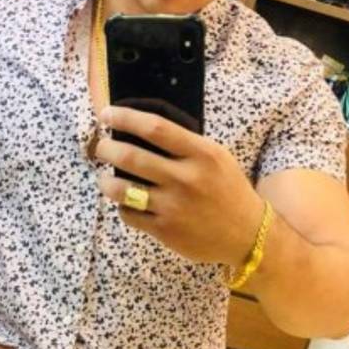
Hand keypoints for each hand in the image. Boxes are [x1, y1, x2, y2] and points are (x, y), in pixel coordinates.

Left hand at [95, 105, 264, 266]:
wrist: (248, 234)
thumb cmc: (227, 189)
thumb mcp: (216, 157)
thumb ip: (184, 144)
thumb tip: (141, 127)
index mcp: (201, 154)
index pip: (155, 128)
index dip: (125, 118)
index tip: (107, 114)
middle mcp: (186, 178)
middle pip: (131, 157)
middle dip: (106, 149)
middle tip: (100, 146)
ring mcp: (174, 206)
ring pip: (122, 189)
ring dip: (105, 181)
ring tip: (104, 177)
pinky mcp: (165, 230)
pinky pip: (129, 214)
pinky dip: (122, 205)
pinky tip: (126, 201)